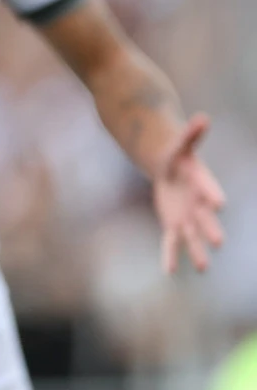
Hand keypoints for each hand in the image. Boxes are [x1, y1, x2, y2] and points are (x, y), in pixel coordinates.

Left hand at [153, 113, 225, 274]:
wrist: (171, 171)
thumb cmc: (179, 157)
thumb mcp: (181, 143)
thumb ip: (192, 133)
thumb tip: (203, 117)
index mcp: (202, 183)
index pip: (209, 189)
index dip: (212, 194)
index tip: (219, 203)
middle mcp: (198, 204)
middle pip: (205, 217)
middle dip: (210, 228)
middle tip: (218, 242)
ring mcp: (187, 217)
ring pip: (192, 236)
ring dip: (196, 251)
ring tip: (202, 268)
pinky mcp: (174, 224)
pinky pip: (171, 242)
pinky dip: (170, 256)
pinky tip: (169, 272)